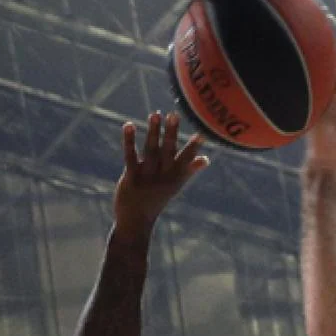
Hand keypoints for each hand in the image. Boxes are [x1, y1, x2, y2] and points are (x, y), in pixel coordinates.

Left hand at [113, 112, 208, 240]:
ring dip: (153, 133)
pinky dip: (129, 141)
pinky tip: (129, 125)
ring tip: (155, 114)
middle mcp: (163, 176)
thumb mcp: (175, 186)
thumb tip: (206, 159)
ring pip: (151, 152)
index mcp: (175, 178)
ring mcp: (147, 177)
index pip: (186, 159)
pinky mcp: (131, 178)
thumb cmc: (157, 200)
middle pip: (168, 152)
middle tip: (174, 115)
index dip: (194, 146)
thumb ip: (189, 170)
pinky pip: (130, 157)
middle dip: (172, 133)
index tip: (203, 131)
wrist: (136, 221)